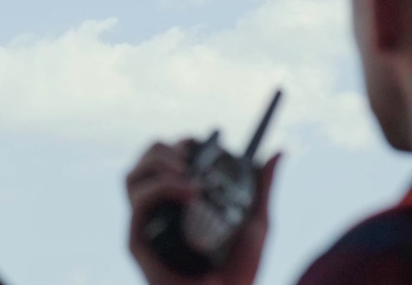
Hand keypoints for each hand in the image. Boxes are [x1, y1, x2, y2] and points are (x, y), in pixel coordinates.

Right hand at [126, 140, 280, 284]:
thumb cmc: (240, 273)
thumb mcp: (256, 223)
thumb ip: (263, 188)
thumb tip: (279, 152)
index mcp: (176, 205)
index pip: (163, 162)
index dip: (177, 145)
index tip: (201, 141)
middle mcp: (156, 213)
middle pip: (142, 165)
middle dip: (162, 149)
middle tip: (190, 153)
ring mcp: (146, 226)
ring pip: (132, 178)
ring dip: (157, 164)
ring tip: (186, 171)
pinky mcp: (138, 242)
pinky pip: (139, 204)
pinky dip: (161, 188)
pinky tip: (189, 191)